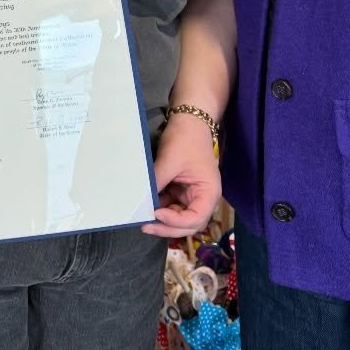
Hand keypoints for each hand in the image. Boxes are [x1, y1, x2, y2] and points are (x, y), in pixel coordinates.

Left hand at [142, 112, 220, 238]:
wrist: (188, 122)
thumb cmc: (185, 140)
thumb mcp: (170, 160)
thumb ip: (157, 181)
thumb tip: (141, 200)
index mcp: (209, 193)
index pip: (196, 218)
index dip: (177, 222)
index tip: (157, 213)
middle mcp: (202, 199)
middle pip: (187, 224)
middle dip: (167, 227)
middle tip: (145, 225)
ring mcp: (191, 196)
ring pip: (178, 218)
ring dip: (161, 220)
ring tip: (142, 217)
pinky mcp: (180, 191)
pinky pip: (170, 206)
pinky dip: (158, 208)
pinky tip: (145, 206)